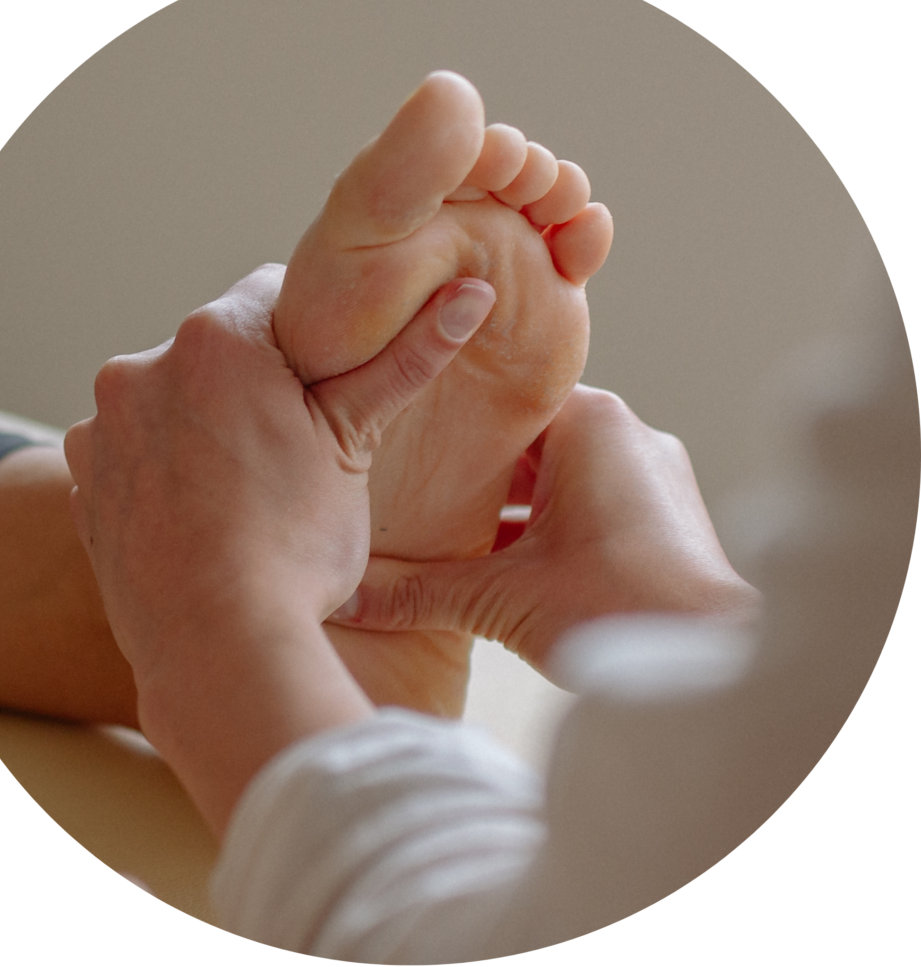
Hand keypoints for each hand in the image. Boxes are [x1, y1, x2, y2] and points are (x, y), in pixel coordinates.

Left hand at [63, 263, 494, 832]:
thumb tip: (474, 294)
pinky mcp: (83, 477)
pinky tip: (199, 510)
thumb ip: (408, 359)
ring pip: (174, 396)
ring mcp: (104, 425)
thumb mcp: (356, 445)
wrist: (216, 647)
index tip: (325, 383)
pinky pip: (133, 445)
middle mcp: (143, 365)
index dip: (311, 335)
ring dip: (204, 421)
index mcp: (217, 338)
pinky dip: (163, 463)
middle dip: (255, 382)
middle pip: (220, 348)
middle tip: (293, 448)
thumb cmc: (296, 547)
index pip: (274, 291)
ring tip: (245, 489)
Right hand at [332, 385, 759, 674]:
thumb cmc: (615, 608)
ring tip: (454, 532)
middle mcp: (626, 433)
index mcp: (589, 421)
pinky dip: (552, 523)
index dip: (449, 422)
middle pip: (526, 439)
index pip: (500, 399)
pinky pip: (591, 500)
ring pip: (559, 473)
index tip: (407, 441)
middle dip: (475, 471)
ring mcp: (651, 472)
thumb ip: (418, 592)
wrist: (713, 661)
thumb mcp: (500, 596)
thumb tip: (347, 597)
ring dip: (513, 505)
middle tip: (417, 491)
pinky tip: (513, 561)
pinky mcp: (664, 513)